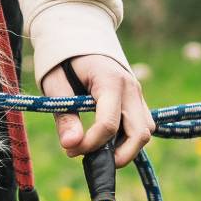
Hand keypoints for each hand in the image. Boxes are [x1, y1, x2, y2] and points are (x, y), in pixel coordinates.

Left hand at [40, 55, 154, 167]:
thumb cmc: (64, 62)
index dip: (91, 144)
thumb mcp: (56, 86)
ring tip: (95, 150)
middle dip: (119, 156)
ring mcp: (137, 95)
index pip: (109, 124)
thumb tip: (70, 145)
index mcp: (110, 82)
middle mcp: (131, 88)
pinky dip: (126, 140)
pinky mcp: (137, 101)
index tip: (70, 150)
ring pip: (144, 132)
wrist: (80, 38)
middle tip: (90, 161)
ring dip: (124, 148)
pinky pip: (141, 126)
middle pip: (140, 133)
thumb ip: (64, 115)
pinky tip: (104, 142)